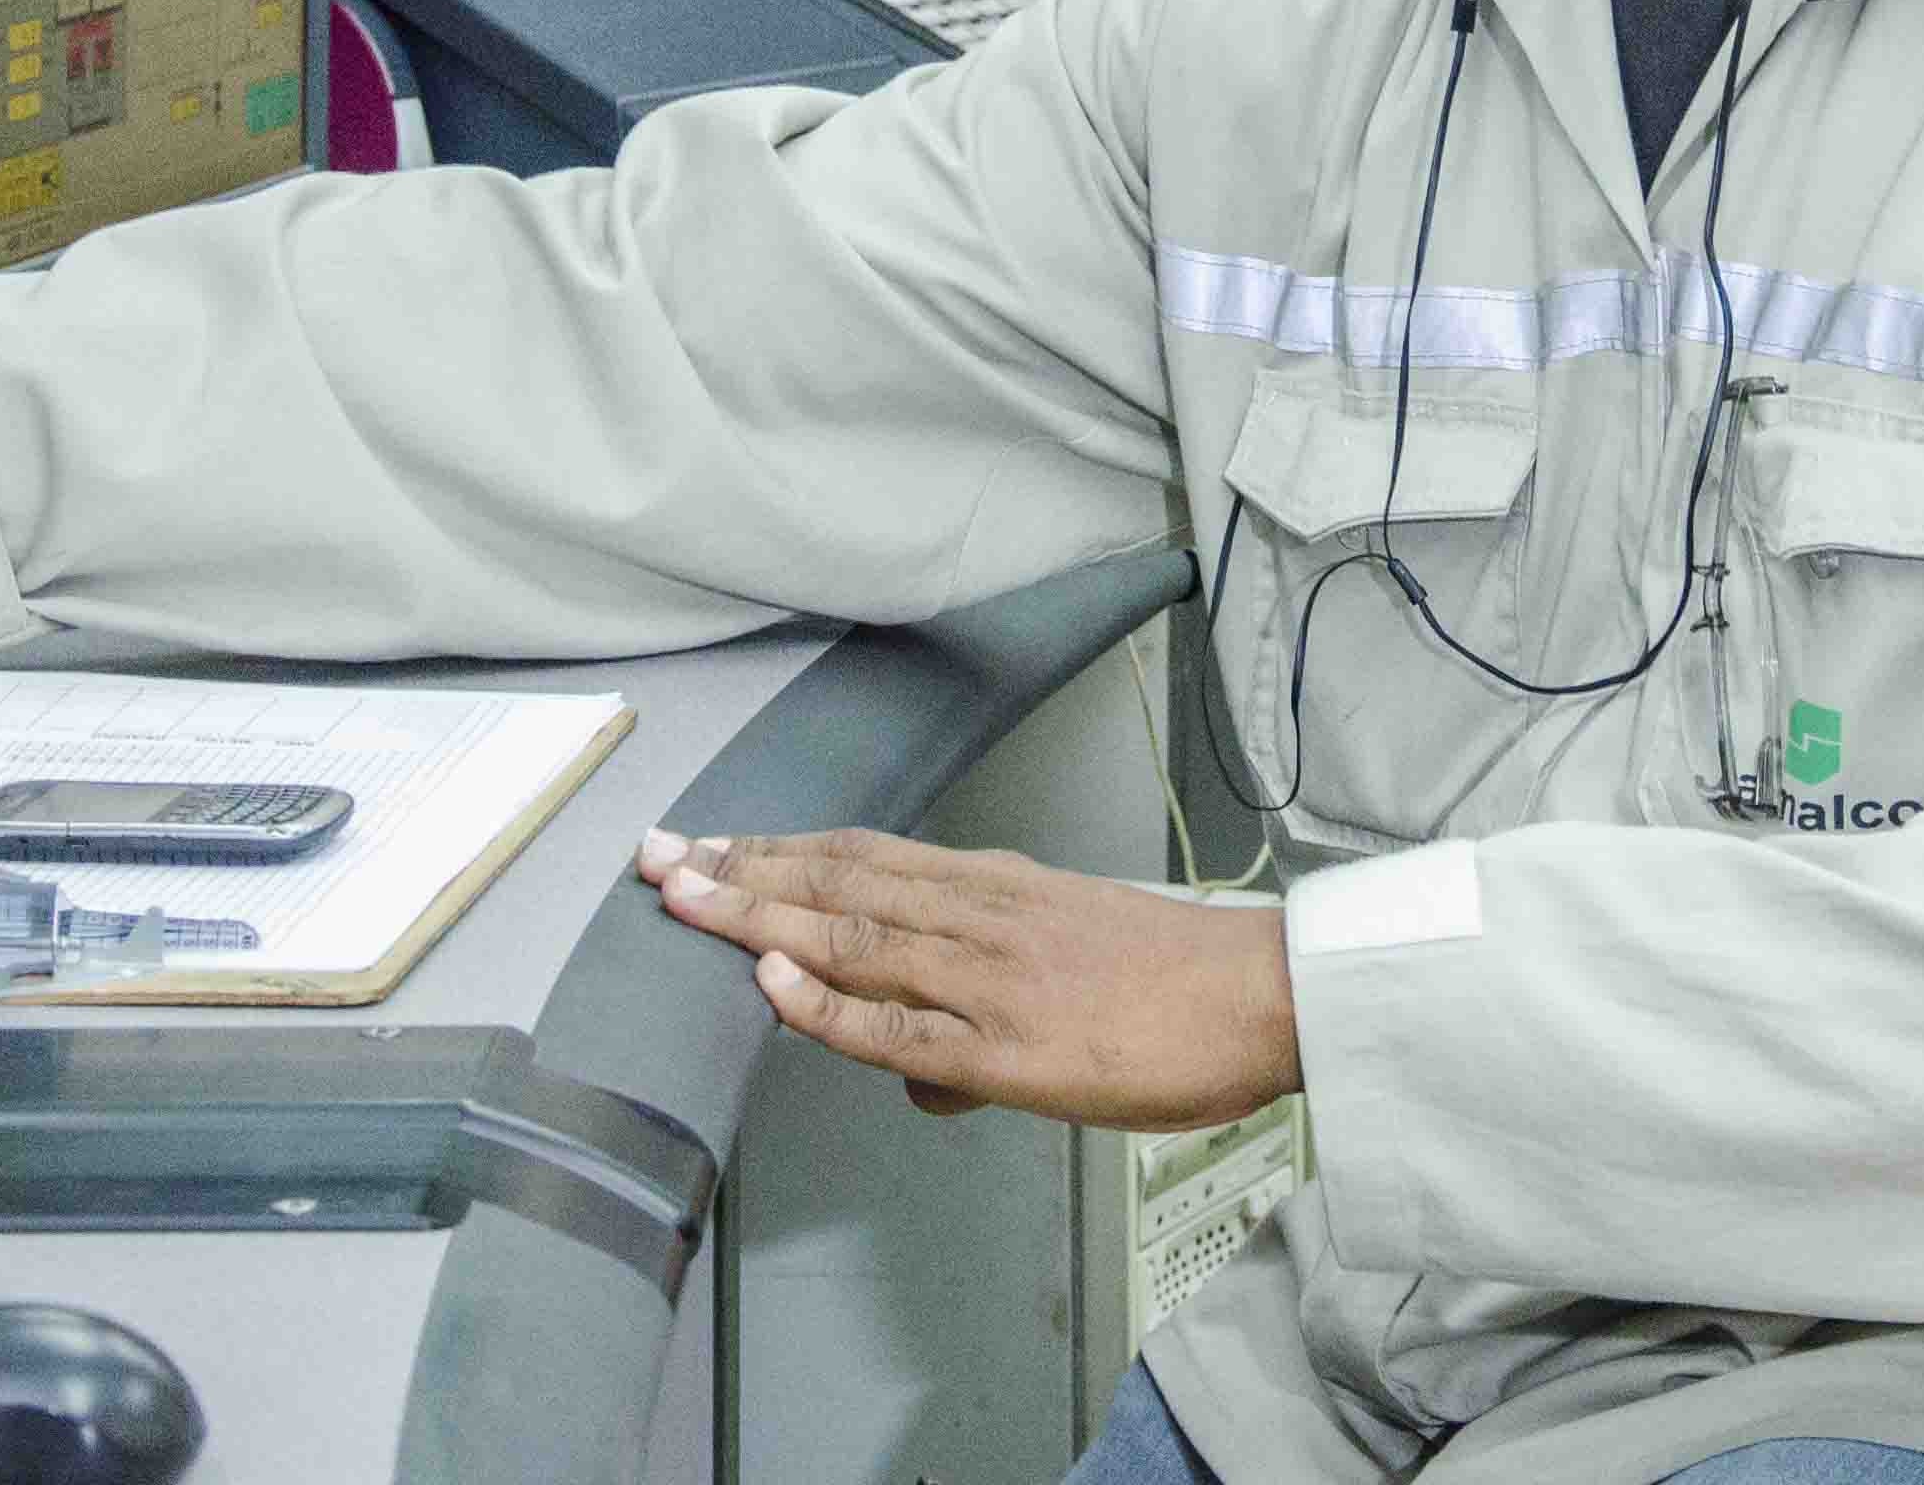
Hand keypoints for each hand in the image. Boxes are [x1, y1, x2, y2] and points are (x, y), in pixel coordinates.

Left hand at [635, 824, 1297, 1130]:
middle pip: (838, 882)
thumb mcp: (1071, 971)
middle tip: (657, 855)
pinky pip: (898, 1027)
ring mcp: (990, 978)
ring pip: (852, 937)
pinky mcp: (1008, 1048)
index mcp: (998, 887)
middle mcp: (982, 915)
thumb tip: (917, 1081)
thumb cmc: (1180, 987)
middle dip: (739, 869)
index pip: (864, 857)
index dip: (778, 849)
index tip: (709, 841)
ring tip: (684, 899)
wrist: (1266, 996)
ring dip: (757, 917)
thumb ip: (980, 1022)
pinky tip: (772, 985)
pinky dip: (827, 1004)